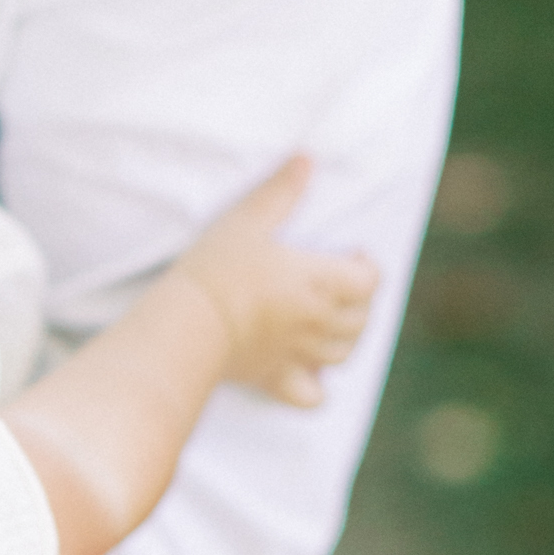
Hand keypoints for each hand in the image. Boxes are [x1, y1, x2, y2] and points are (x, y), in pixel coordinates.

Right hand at [176, 157, 380, 408]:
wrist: (184, 326)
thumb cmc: (215, 270)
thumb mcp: (245, 221)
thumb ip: (280, 191)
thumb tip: (306, 159)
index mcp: (319, 282)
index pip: (369, 280)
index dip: (366, 266)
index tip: (350, 253)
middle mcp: (317, 322)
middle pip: (362, 318)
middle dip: (359, 301)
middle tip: (338, 285)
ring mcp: (299, 355)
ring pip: (344, 353)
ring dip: (345, 337)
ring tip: (327, 321)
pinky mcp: (275, 380)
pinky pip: (313, 396)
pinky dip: (318, 386)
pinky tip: (307, 369)